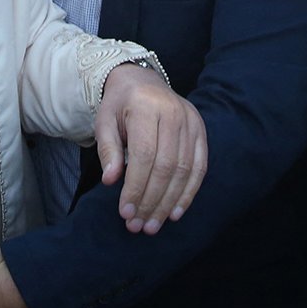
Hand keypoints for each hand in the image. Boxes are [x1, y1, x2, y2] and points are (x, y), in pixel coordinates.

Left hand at [94, 63, 206, 234]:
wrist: (141, 81)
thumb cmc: (119, 106)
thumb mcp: (104, 121)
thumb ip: (107, 149)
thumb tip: (111, 181)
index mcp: (146, 107)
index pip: (144, 155)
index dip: (135, 187)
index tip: (125, 212)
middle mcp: (174, 113)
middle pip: (166, 166)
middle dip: (151, 200)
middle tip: (138, 225)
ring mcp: (192, 121)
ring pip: (184, 170)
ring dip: (168, 203)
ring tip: (153, 225)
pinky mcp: (201, 130)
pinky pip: (199, 167)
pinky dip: (188, 193)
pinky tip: (174, 212)